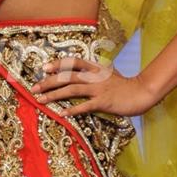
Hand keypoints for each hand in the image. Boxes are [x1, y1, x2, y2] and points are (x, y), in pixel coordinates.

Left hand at [29, 58, 157, 116]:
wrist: (141, 93)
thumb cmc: (125, 85)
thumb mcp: (109, 73)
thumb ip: (95, 73)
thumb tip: (84, 72)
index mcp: (95, 68)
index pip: (73, 62)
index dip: (58, 64)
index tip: (44, 67)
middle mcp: (94, 76)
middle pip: (67, 76)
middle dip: (49, 82)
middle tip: (34, 88)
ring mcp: (98, 89)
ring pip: (72, 89)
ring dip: (54, 95)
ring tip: (41, 100)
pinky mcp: (103, 102)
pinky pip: (85, 106)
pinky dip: (72, 109)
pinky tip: (62, 113)